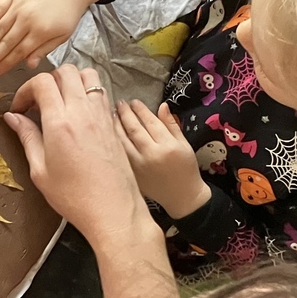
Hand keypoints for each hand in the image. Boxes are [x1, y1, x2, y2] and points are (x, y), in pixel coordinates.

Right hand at [6, 66, 181, 297]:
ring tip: (61, 102)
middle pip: (66, 71)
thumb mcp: (40, 171)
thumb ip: (27, 138)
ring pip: (88, 75)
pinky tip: (79, 114)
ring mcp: (102, 113)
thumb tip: (12, 117)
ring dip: (71, 81)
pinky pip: (101, 92)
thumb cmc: (72, 196)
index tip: (19, 109)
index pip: (42, 82)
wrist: (113, 209)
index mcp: (59, 121)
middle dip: (48, 80)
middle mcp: (82, 110)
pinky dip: (87, 92)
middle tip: (39, 103)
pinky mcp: (113, 122)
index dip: (25, 89)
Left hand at [115, 100, 210, 218]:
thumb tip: (162, 105)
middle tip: (120, 103)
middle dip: (125, 114)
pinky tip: (110, 133)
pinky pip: (120, 154)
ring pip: (123, 141)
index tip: (134, 101)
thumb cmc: (186, 168)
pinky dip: (114, 142)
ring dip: (116, 126)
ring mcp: (139, 166)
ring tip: (113, 114)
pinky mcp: (132, 175)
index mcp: (168, 146)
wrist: (182, 197)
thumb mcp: (184, 144)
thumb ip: (171, 125)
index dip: (140, 110)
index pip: (150, 122)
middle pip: (134, 129)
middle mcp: (152, 155)